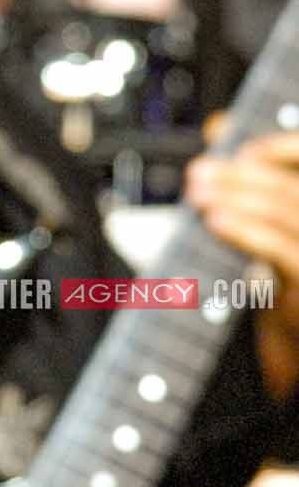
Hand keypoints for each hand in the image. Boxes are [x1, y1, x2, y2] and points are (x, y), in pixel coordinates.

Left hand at [186, 133, 298, 401]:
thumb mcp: (270, 226)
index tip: (244, 147)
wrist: (297, 362)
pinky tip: (215, 220)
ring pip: (287, 212)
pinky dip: (245, 230)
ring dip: (236, 196)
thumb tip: (218, 124)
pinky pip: (281, 251)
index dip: (284, 147)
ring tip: (197, 190)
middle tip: (200, 171)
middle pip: (293, 190)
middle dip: (243, 174)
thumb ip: (250, 174)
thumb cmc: (286, 282)